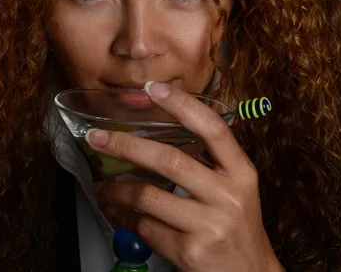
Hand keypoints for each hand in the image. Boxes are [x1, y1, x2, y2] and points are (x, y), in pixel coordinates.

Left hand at [86, 81, 283, 271]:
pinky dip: (128, 219)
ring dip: (117, 189)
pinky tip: (122, 215)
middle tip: (98, 138)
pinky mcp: (191, 252)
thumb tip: (155, 134)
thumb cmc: (236, 226)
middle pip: (170, 160)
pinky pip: (147, 227)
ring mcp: (210, 226)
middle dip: (127, 145)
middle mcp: (229, 196)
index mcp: (241, 173)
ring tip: (103, 185)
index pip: (213, 129)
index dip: (182, 105)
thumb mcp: (234, 189)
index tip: (153, 88)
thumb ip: (207, 163)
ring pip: (148, 197)